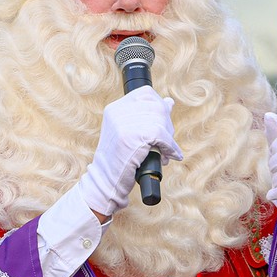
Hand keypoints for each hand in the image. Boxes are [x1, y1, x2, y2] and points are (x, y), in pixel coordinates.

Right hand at [77, 87, 182, 217]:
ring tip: (165, 152)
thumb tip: (169, 102)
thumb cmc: (120, 160)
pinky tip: (170, 156)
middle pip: (156, 107)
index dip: (160, 107)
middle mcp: (117, 113)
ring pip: (160, 121)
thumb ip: (147, 117)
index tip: (163, 123)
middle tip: (166, 142)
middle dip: (167, 125)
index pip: (146, 94)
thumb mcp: (131, 133)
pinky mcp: (131, 138)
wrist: (106, 182)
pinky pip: (161, 136)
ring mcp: (123, 124)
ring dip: (168, 139)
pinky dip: (170, 147)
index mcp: (114, 109)